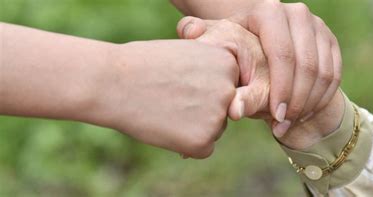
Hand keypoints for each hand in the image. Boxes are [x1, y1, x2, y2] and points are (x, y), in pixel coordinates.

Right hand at [97, 40, 237, 158]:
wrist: (112, 82)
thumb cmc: (144, 64)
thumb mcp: (188, 54)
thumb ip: (212, 73)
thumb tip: (228, 99)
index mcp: (228, 63)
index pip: (227, 85)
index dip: (201, 87)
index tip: (178, 81)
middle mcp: (229, 90)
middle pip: (224, 110)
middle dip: (201, 109)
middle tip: (170, 98)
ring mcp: (218, 117)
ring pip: (214, 130)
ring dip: (194, 127)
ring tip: (164, 109)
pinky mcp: (203, 141)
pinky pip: (202, 149)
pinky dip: (185, 145)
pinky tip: (165, 127)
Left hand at [177, 18, 344, 149]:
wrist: (260, 42)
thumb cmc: (234, 46)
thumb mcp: (218, 43)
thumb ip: (202, 39)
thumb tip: (189, 32)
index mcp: (268, 11)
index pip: (282, 53)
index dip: (280, 88)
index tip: (274, 116)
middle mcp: (297, 14)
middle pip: (306, 65)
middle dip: (296, 102)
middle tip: (282, 125)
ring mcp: (317, 27)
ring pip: (323, 73)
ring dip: (309, 104)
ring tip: (290, 124)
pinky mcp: (330, 41)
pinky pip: (333, 75)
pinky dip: (322, 99)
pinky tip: (304, 115)